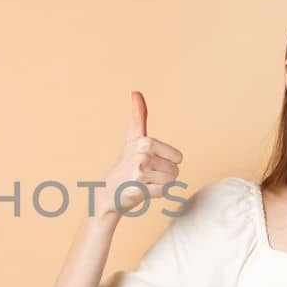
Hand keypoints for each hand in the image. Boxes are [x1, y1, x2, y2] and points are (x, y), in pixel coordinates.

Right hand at [99, 91, 183, 216]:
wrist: (109, 192)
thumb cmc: (125, 164)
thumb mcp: (133, 138)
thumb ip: (138, 116)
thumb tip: (136, 91)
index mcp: (145, 142)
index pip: (178, 157)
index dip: (167, 162)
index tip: (150, 161)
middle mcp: (142, 155)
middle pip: (176, 170)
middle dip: (164, 175)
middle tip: (146, 175)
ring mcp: (139, 173)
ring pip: (171, 182)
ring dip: (160, 185)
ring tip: (145, 182)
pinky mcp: (139, 189)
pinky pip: (164, 192)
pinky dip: (156, 195)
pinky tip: (143, 191)